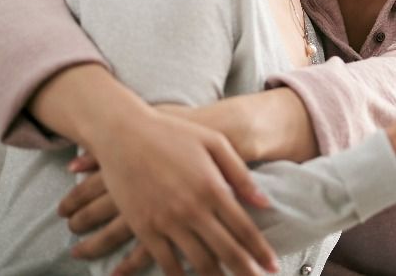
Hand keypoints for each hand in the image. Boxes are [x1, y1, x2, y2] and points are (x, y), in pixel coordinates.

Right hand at [79, 106, 278, 275]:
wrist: (122, 133)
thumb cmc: (172, 133)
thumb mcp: (214, 142)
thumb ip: (240, 175)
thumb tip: (265, 203)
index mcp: (212, 187)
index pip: (244, 229)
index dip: (260, 251)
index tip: (273, 266)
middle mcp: (192, 209)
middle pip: (226, 251)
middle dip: (246, 272)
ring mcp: (167, 221)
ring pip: (199, 262)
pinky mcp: (143, 228)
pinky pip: (165, 262)